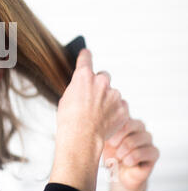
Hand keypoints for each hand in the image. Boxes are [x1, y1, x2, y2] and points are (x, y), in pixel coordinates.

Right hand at [49, 49, 129, 190]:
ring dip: (107, 100)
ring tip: (98, 115)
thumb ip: (77, 88)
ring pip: (113, 93)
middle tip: (93, 97)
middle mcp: (101, 81)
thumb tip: (82, 88)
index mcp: (84, 76)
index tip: (86, 53)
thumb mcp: (66, 98)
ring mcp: (114, 94)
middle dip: (99, 84)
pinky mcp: (123, 108)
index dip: (85, 56)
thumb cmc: (69, 120)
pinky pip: (120, 106)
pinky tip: (106, 120)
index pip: (86, 58)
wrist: (81, 137)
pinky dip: (115, 111)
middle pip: (103, 76)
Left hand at [102, 118, 159, 190]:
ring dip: (122, 151)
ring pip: (134, 140)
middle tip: (112, 147)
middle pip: (129, 125)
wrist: (119, 172)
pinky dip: (130, 159)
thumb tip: (100, 119)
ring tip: (119, 157)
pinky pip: (141, 153)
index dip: (113, 128)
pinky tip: (127, 162)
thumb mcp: (104, 140)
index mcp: (127, 120)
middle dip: (117, 139)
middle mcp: (139, 126)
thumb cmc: (111, 153)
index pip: (122, 115)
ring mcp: (148, 139)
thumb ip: (105, 129)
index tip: (108, 138)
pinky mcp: (154, 152)